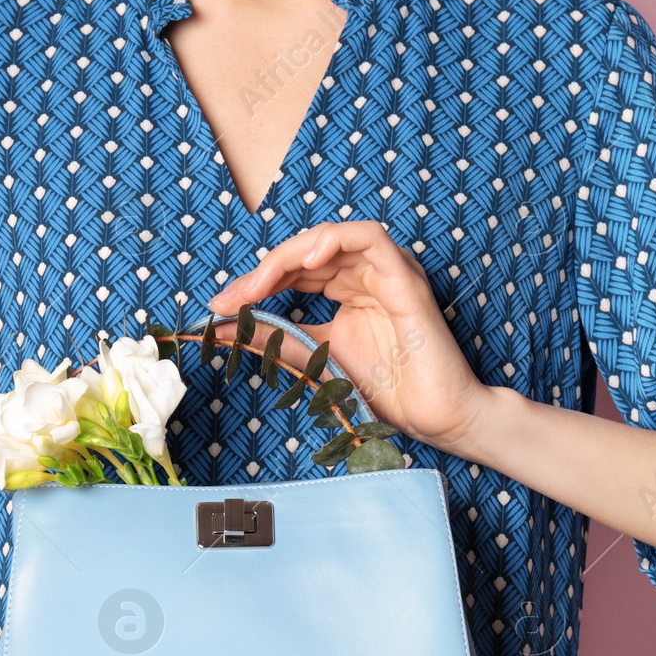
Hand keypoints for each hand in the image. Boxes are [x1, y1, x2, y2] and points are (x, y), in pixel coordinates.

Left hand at [206, 220, 493, 455]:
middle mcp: (368, 274)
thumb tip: (223, 327)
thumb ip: (275, 338)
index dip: (257, 281)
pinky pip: (371, 240)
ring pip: (333, 238)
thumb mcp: (315, 358)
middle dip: (264, 271)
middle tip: (230, 299)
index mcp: (351, 287)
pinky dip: (337, 240)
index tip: (221, 306)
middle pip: (309, 251)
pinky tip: (306, 261)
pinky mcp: (406, 281)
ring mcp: (388, 273)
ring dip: (290, 256)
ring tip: (260, 282)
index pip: (296, 270)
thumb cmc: (387, 390)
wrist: (434, 417)